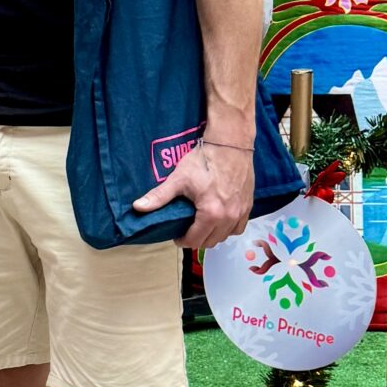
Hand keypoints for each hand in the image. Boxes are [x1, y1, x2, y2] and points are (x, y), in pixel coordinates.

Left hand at [133, 139, 252, 248]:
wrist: (231, 144)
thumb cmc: (204, 160)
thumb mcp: (179, 179)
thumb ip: (159, 196)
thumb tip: (137, 207)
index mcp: (211, 214)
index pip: (195, 240)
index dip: (182, 240)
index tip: (176, 235)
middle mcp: (229, 217)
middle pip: (210, 242)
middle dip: (196, 239)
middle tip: (186, 229)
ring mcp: (241, 212)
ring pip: (225, 236)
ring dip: (212, 235)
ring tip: (200, 225)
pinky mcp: (249, 205)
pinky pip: (238, 227)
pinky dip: (227, 228)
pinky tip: (218, 220)